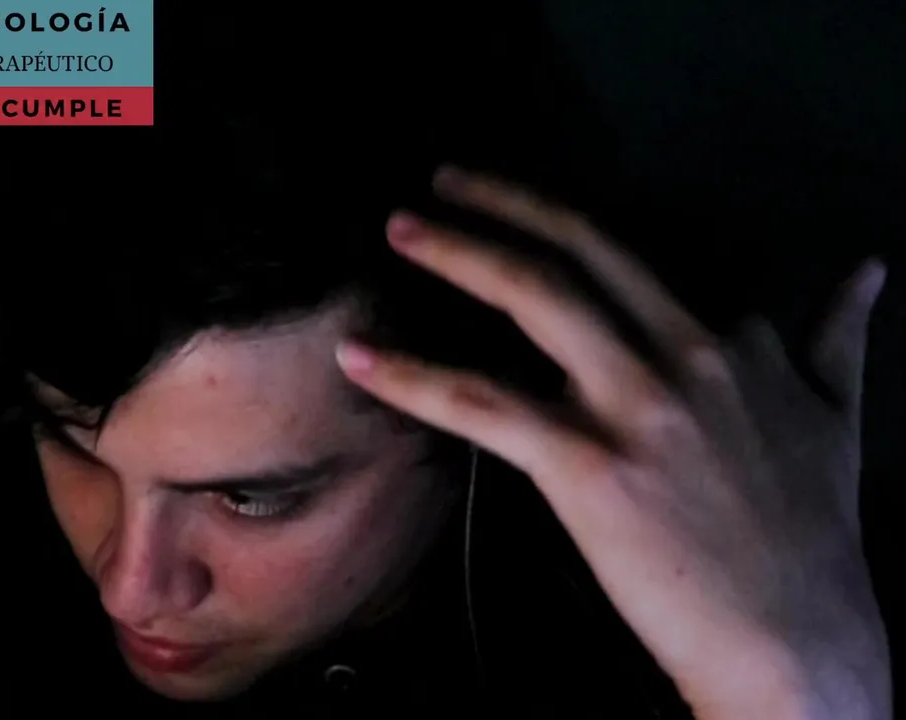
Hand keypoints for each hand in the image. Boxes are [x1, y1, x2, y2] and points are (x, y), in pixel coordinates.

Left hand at [335, 168, 891, 719]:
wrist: (801, 644)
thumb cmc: (816, 541)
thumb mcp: (840, 417)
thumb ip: (840, 337)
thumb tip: (868, 274)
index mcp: (734, 339)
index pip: (639, 256)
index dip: (563, 224)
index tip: (512, 207)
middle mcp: (686, 353)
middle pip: (581, 249)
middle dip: (502, 202)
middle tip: (441, 178)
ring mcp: (636, 405)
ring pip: (535, 299)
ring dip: (458, 253)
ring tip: (401, 230)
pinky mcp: (588, 464)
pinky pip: (481, 403)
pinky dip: (412, 375)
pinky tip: (362, 358)